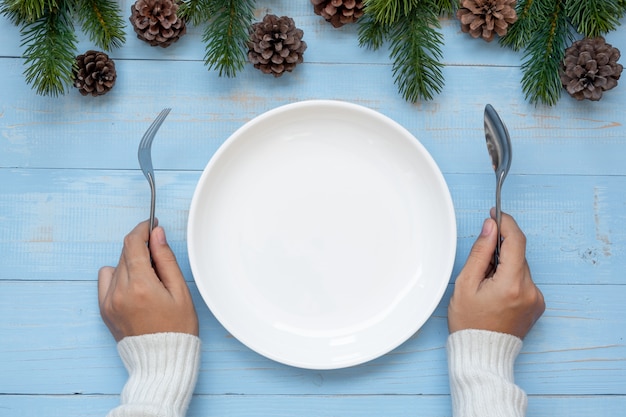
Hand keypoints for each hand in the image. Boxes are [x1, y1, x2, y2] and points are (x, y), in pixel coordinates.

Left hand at [98, 221, 198, 341]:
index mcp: (140, 285)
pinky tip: (135, 288)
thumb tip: (156, 234)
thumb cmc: (177, 328)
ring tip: (149, 280)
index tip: (152, 225)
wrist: (162, 360)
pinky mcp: (104, 309)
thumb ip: (165, 259)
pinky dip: (118, 277)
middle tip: (159, 261)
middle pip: (125, 253)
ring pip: (116, 265)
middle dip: (141, 248)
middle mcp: (119, 292)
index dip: (143, 229)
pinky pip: (106, 280)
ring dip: (131, 263)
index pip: (133, 243)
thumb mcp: (180, 291)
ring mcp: (108, 302)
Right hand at [448, 210, 544, 338]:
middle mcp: (530, 290)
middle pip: (517, 254)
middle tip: (479, 266)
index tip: (495, 213)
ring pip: (520, 267)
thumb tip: (490, 226)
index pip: (516, 240)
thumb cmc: (469, 322)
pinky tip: (495, 293)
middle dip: (498, 251)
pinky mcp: (537, 305)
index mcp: (512, 284)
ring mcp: (537, 299)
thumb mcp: (465, 283)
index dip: (506, 222)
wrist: (482, 354)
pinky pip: (524, 281)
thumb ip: (480, 251)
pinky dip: (510, 279)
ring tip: (485, 285)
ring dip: (504, 266)